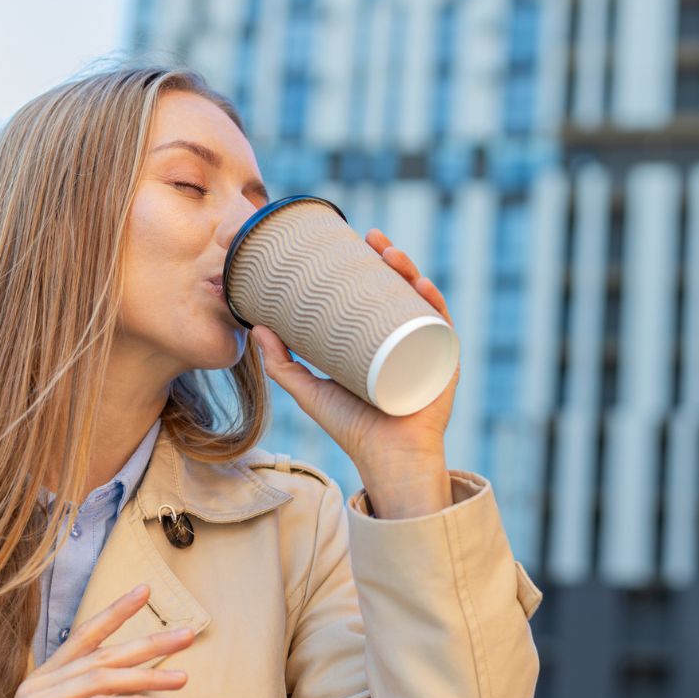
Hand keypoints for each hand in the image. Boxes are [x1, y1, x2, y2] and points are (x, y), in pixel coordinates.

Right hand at [0, 584, 192, 697]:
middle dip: (149, 643)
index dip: (115, 612)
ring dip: (149, 677)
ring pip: (104, 680)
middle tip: (187, 635)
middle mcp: (41, 685)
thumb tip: (122, 689)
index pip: (85, 635)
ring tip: (183, 678)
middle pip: (103, 654)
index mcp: (46, 679)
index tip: (146, 590)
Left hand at [250, 228, 457, 475]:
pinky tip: (421, 285)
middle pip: (401, 292)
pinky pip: (443, 327)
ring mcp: (427, 350)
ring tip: (390, 254)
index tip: (351, 242)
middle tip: (371, 237)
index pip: (378, 296)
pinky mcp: (443, 365)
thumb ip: (282, 363)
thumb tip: (255, 327)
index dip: (368, 267)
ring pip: (421, 301)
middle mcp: (407, 342)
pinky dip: (434, 303)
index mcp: (382, 342)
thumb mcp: (310, 391)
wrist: (386, 459)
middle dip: (391, 259)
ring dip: (411, 270)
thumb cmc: (353, 429)